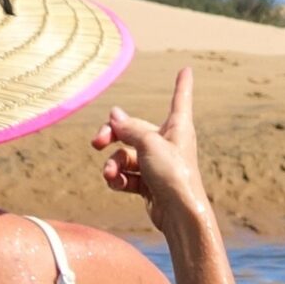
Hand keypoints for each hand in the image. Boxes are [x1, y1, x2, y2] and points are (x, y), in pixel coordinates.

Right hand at [94, 67, 239, 283]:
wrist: (179, 214)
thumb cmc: (174, 174)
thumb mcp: (149, 143)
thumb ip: (129, 127)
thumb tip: (114, 114)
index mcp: (177, 126)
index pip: (180, 98)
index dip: (182, 84)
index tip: (187, 69)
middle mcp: (167, 142)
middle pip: (133, 129)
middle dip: (112, 135)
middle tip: (97, 141)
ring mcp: (157, 163)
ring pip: (125, 155)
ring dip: (113, 163)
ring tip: (110, 174)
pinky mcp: (149, 184)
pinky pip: (126, 175)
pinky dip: (118, 179)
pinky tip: (116, 184)